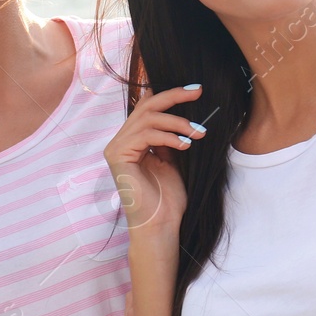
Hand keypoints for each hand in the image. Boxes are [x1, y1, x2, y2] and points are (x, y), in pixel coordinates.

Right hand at [103, 84, 204, 231]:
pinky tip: (185, 145)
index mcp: (133, 140)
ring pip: (148, 118)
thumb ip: (172, 136)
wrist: (160, 225)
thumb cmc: (168, 198)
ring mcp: (116, 147)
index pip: (148, 107)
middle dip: (174, 96)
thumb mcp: (174, 160)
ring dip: (178, 122)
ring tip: (199, 133)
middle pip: (146, 105)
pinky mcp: (117, 156)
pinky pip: (145, 134)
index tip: (196, 90)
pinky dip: (168, 136)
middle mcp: (121, 141)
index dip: (171, 95)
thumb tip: (187, 112)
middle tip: (198, 92)